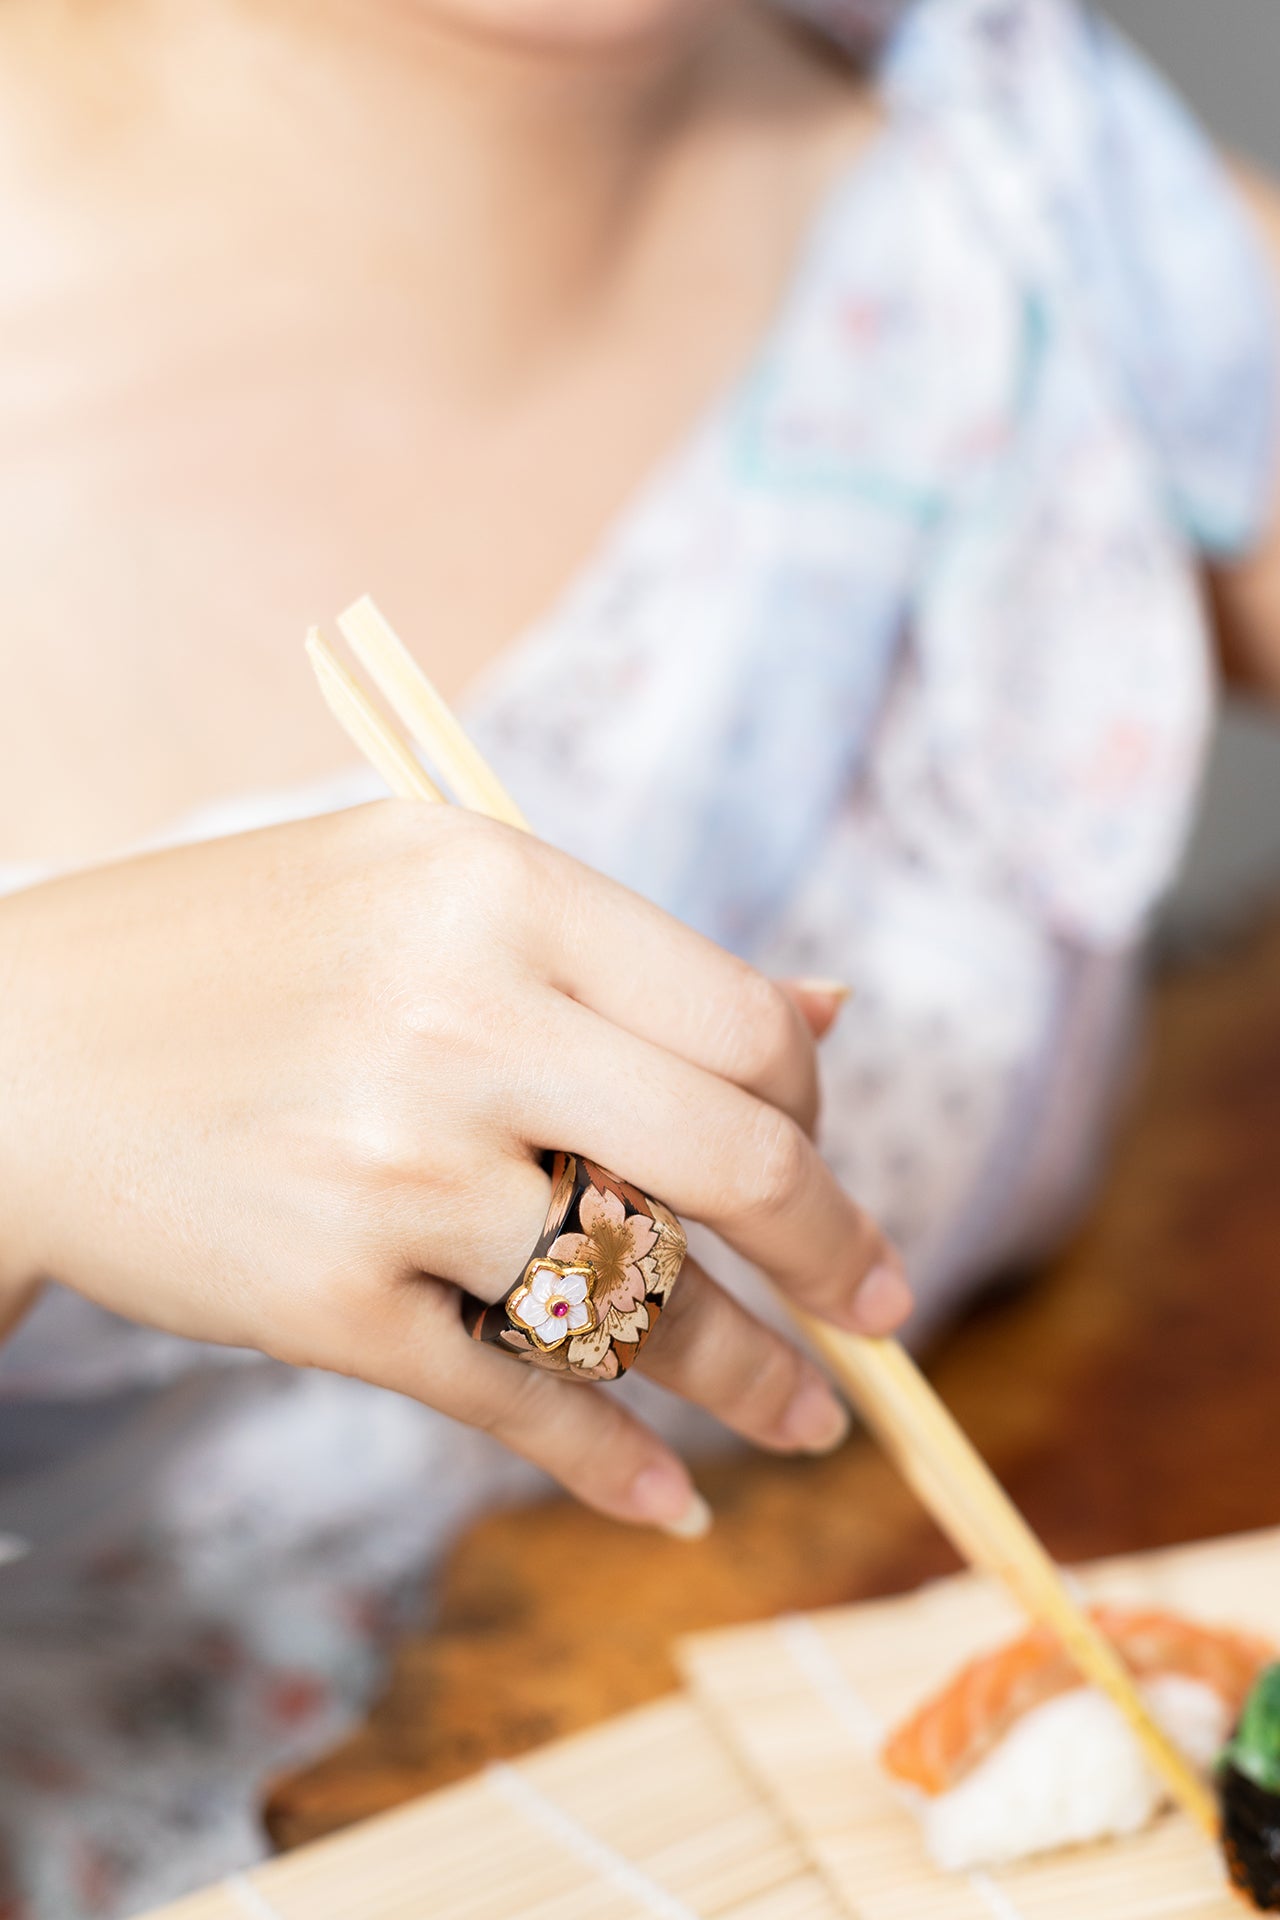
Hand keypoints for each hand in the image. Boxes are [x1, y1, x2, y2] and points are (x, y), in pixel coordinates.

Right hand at [0, 803, 908, 1532]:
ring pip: (643, 1301)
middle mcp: (461, 1023)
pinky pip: (520, 1399)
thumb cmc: (238, 955)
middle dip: (838, 1252)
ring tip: (813, 1421)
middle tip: (886, 1308)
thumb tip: (827, 1015)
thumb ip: (625, 952)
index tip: (816, 1154)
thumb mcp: (425, 885)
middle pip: (736, 1160)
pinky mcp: (330, 1301)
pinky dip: (614, 1464)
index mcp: (499, 890)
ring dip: (757, 1380)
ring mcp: (396, 1173)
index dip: (811, 1105)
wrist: (12, 1052)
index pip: (745, 1023)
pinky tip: (668, 1498)